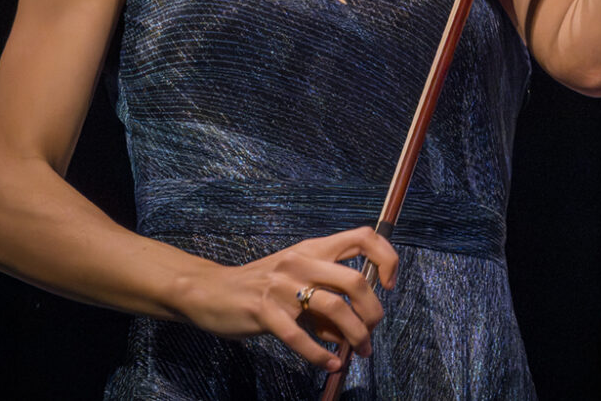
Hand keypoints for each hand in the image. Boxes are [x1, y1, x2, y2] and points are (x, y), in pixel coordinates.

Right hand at [178, 225, 399, 369]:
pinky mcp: (264, 310)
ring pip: (334, 308)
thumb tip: (356, 329)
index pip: (363, 237)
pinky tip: (330, 363)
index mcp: (314, 248)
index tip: (389, 284)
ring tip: (360, 352)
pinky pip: (300, 336)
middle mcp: (302, 261)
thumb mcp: (298, 282)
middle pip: (355, 280)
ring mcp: (282, 285)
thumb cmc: (261, 287)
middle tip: (372, 331)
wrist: (211, 291)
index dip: (385, 257)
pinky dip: (320, 354)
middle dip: (373, 311)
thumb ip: (327, 300)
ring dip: (355, 335)